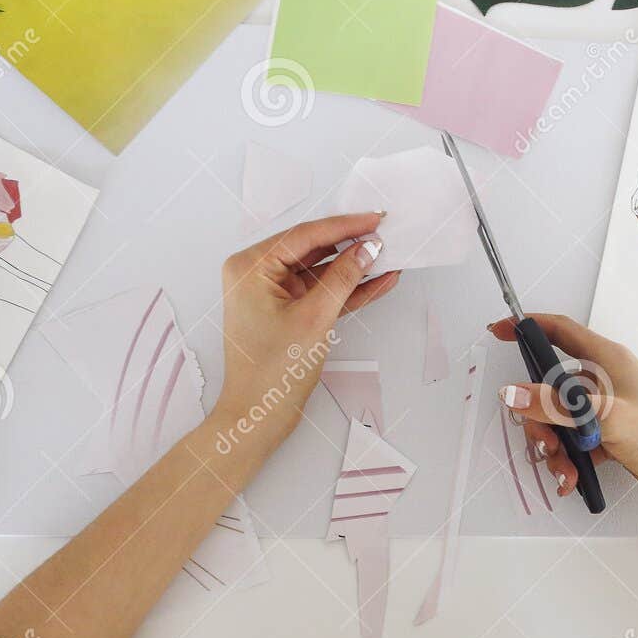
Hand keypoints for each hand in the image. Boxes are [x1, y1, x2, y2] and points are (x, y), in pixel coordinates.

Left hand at [215, 213, 399, 447]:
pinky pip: (320, 292)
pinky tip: (377, 281)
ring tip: (387, 256)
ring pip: (319, 271)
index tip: (374, 220)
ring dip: (352, 267)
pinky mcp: (286, 312)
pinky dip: (346, 290)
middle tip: (384, 234)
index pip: (304, 235)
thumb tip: (366, 250)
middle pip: (312, 249)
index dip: (343, 226)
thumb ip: (343, 279)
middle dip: (350, 244)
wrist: (258, 417)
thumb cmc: (270, 374)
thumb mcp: (314, 319)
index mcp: (249, 268)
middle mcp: (255, 275)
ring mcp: (271, 294)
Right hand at [488, 314, 637, 513]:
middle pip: (552, 388)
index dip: (529, 328)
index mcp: (609, 360)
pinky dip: (568, 460)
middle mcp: (606, 380)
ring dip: (553, 446)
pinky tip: (571, 480)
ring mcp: (608, 409)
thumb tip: (513, 394)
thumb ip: (556, 406)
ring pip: (561, 420)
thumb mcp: (606, 418)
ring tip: (562, 471)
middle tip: (543, 443)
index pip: (561, 331)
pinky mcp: (611, 435)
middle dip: (539, 418)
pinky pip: (575, 442)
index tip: (500, 331)